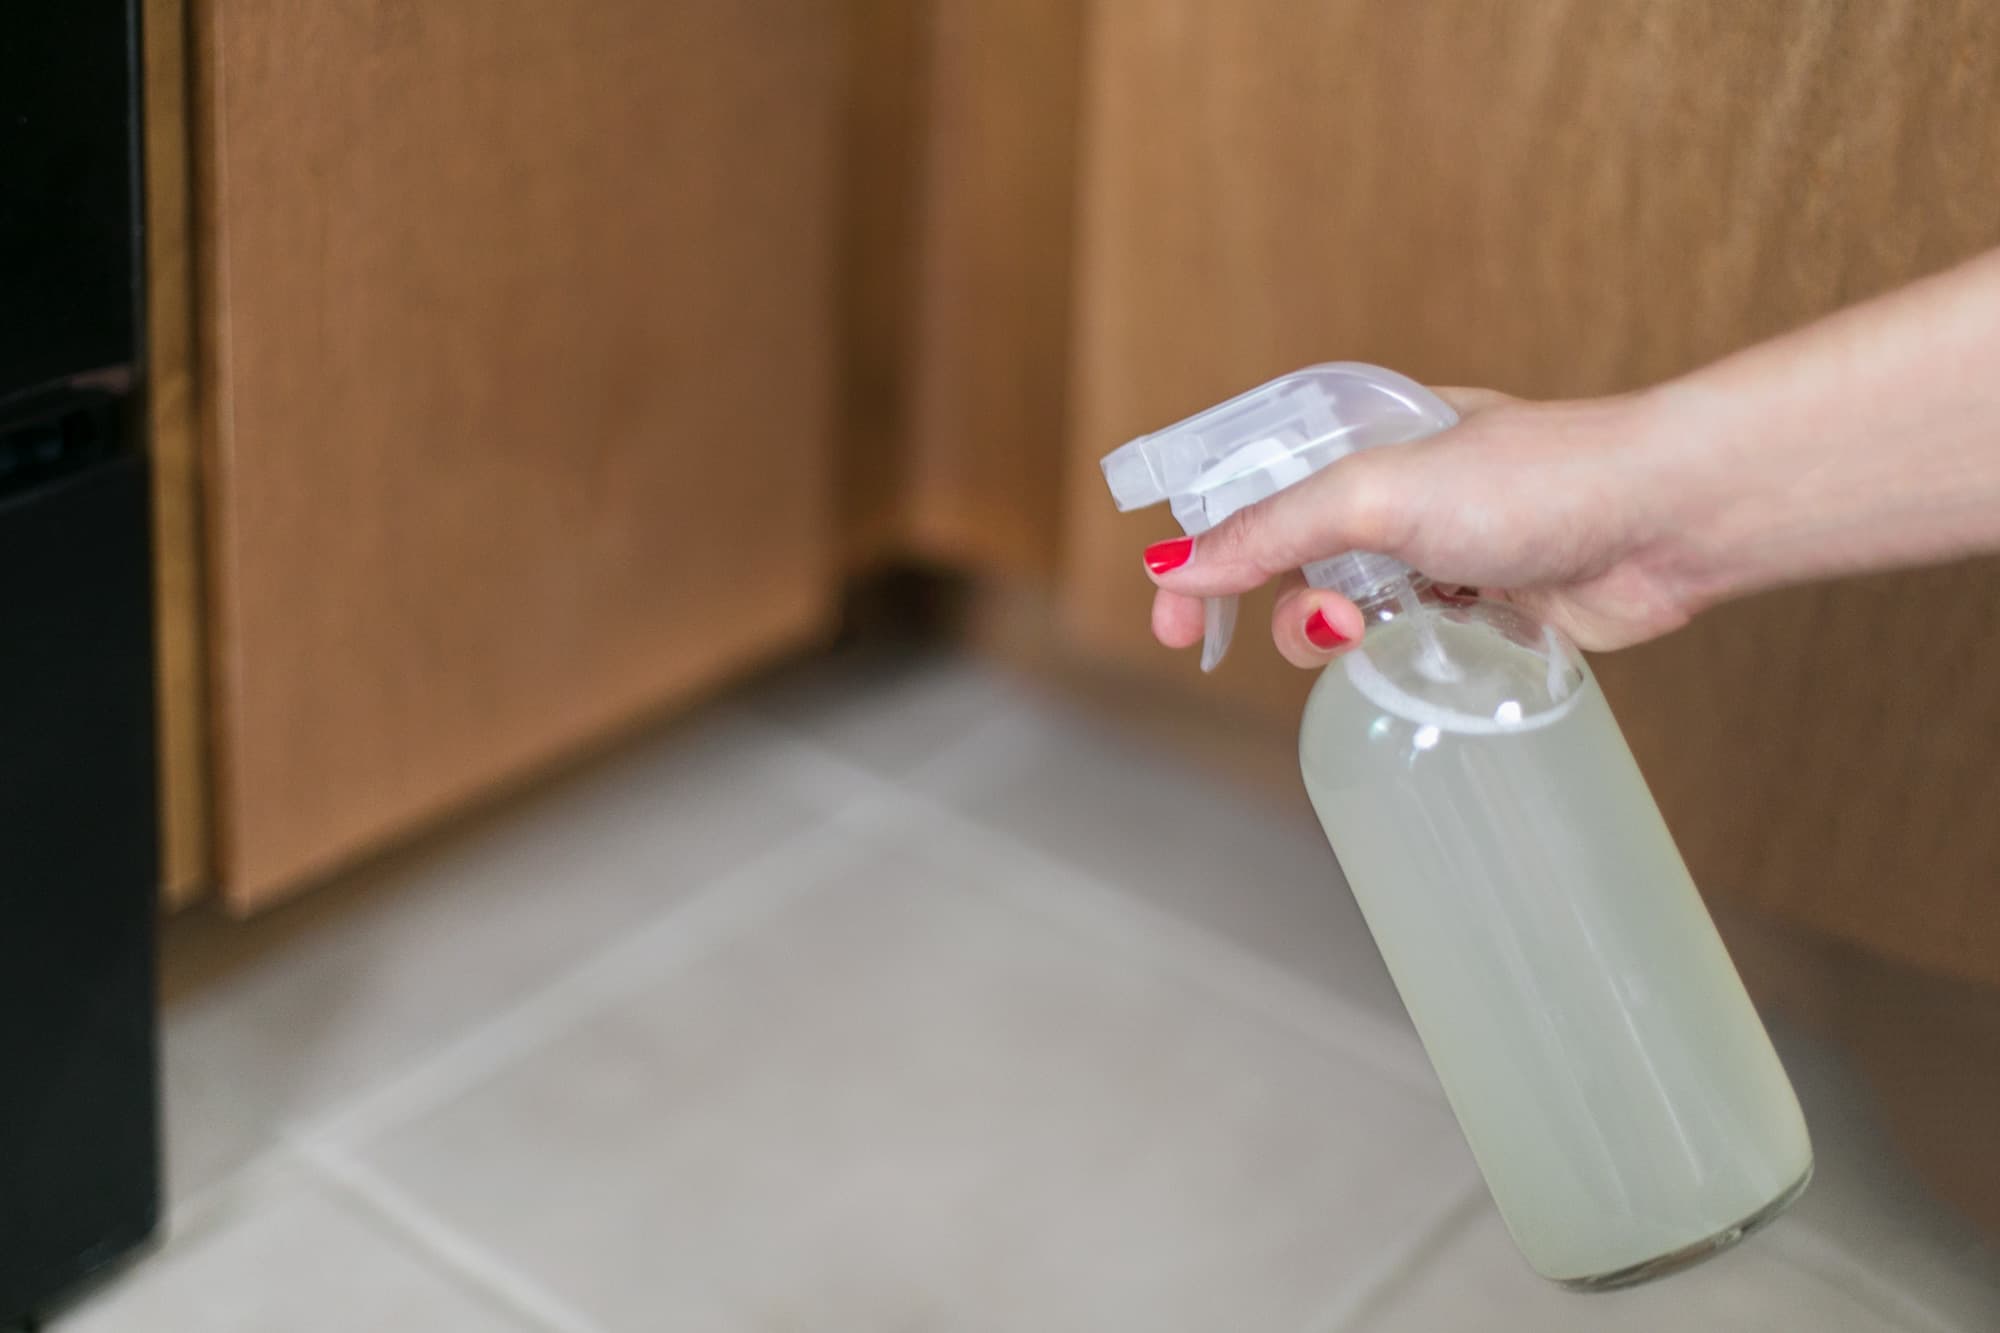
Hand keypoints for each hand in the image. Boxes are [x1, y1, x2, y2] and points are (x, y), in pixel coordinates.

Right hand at [1142, 387, 1700, 666]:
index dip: (1199, 544)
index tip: (1170, 607)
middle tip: (1221, 639)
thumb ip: (1275, 529)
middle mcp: (1396, 493)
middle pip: (1284, 556)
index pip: (1251, 488)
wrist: (1668, 518)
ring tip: (1355, 634)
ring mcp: (1439, 553)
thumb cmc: (1540, 477)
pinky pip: (1407, 644)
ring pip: (1342, 609)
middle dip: (1254, 600)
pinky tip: (1411, 651)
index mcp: (1363, 437)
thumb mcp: (1381, 491)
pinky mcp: (1483, 607)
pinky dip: (1394, 654)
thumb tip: (1181, 565)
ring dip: (1328, 631)